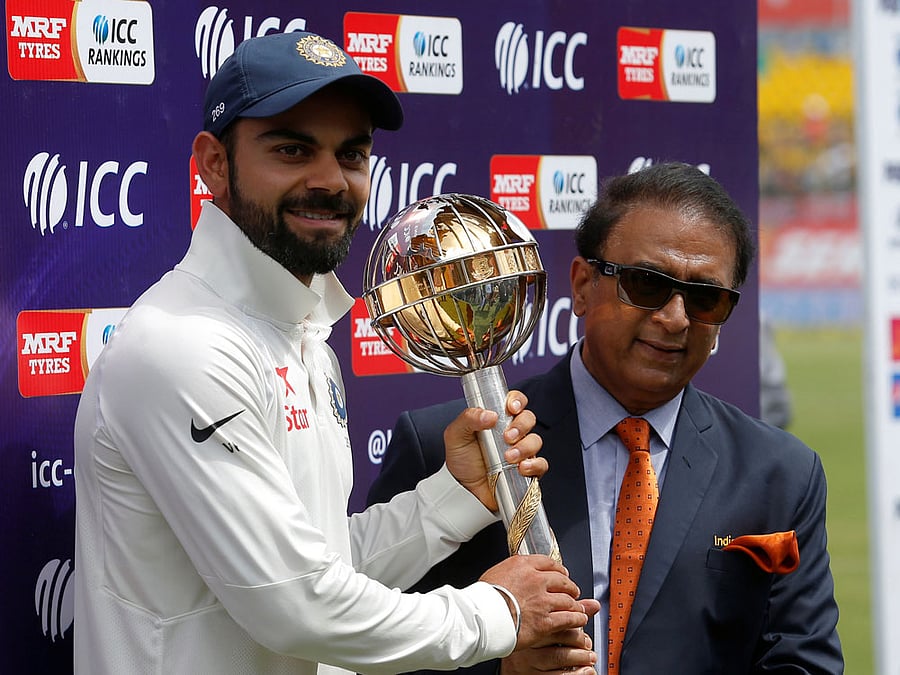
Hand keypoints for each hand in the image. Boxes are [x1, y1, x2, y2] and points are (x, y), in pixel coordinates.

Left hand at [444, 390, 544, 511]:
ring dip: (525, 447)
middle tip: (507, 437)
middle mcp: (512, 433)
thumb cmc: (461, 460)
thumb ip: (468, 418)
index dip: (518, 401)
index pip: (514, 402)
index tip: (512, 408)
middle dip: (521, 426)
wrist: (463, 491)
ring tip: (509, 457)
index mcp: (497, 419)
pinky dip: (535, 464)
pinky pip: (541, 464)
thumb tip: (490, 414)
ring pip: (535, 441)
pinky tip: (521, 468)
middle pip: (528, 418)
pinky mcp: (527, 471)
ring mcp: (521, 451)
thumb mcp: (456, 435)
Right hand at [479, 554, 592, 649]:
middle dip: (569, 586)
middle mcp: (536, 580)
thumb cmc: (482, 600)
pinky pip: (568, 618)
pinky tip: (579, 619)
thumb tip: (514, 576)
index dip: (558, 569)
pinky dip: (577, 618)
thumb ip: (511, 573)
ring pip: (568, 600)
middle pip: (562, 580)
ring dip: (575, 604)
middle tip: (572, 590)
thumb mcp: (494, 574)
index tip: (561, 573)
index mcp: (522, 565)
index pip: (548, 562)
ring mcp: (542, 601)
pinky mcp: (545, 621)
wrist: (481, 618)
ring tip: (578, 607)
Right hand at [501, 623, 599, 673]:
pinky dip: (577, 674)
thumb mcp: (547, 627)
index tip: (582, 625)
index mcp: (529, 627)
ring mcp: (529, 662)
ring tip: (590, 657)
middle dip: (579, 640)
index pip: (554, 619)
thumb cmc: (531, 645)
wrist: (509, 669)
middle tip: (588, 643)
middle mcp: (528, 643)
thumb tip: (594, 604)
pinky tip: (587, 670)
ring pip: (558, 657)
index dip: (574, 622)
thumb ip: (569, 616)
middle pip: (556, 637)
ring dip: (581, 657)